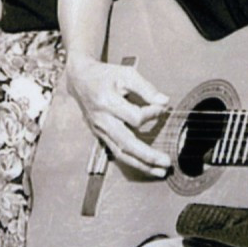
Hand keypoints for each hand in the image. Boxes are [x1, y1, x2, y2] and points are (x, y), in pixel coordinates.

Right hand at [66, 54, 171, 177]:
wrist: (80, 80)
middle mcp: (102, 120)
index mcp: (107, 102)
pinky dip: (133, 162)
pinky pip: (117, 153)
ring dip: (142, 165)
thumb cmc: (105, 76)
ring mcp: (100, 131)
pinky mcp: (101, 136)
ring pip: (121, 153)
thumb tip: (165, 102)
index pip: (135, 117)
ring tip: (160, 172)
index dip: (152, 113)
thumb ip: (146, 88)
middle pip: (126, 143)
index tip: (162, 107)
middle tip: (167, 162)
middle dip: (147, 155)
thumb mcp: (126, 74)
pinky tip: (147, 167)